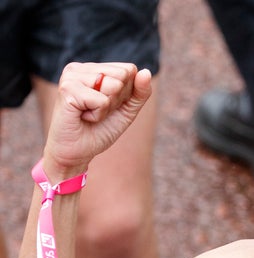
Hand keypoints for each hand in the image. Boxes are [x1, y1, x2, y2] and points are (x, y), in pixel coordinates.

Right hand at [43, 62, 152, 177]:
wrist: (76, 152)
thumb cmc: (100, 129)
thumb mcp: (127, 110)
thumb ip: (140, 92)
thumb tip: (146, 72)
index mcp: (93, 68)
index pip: (129, 70)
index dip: (127, 93)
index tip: (108, 105)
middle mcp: (80, 68)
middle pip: (123, 75)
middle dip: (117, 99)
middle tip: (97, 110)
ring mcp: (71, 76)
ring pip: (114, 86)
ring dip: (107, 107)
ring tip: (89, 113)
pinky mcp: (67, 89)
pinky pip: (102, 101)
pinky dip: (98, 115)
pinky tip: (83, 116)